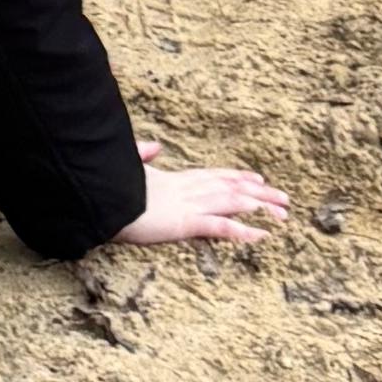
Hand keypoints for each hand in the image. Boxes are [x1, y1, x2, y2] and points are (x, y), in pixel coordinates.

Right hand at [115, 148, 286, 250]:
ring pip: (233, 204)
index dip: (236, 177)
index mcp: (173, 180)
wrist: (97, 197)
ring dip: (261, 208)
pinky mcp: (183, 223)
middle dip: (260, 193)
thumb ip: (142, 156)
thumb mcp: (125, 168)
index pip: (213, 176)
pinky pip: (220, 227)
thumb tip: (155, 145)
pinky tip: (262, 235)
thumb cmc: (106, 186)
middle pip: (231, 188)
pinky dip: (243, 231)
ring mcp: (187, 206)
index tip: (257, 179)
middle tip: (284, 198)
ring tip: (284, 215)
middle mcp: (186, 190)